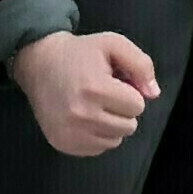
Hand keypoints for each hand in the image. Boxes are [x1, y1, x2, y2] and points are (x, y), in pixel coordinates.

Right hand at [10, 31, 161, 157]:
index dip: (130, 91)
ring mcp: (70, 133)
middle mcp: (81, 115)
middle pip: (129, 126)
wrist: (39, 62)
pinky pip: (98, 149)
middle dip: (122, 109)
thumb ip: (140, 65)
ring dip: (111, 123)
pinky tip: (84, 116)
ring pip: (115, 140)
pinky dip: (97, 134)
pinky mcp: (62, 144)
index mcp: (95, 89)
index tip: (113, 81)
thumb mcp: (113, 45)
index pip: (137, 106)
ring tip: (94, 103)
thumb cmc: (80, 53)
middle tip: (104, 92)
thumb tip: (153, 93)